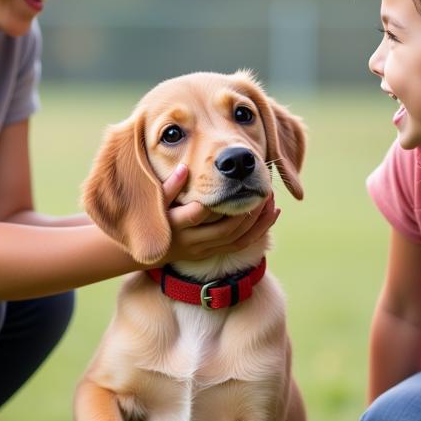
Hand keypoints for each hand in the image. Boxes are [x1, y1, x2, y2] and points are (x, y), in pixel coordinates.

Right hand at [157, 165, 279, 263]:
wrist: (148, 252)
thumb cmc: (151, 218)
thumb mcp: (153, 202)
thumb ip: (168, 187)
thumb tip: (184, 167)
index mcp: (175, 225)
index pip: (201, 213)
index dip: (219, 199)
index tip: (236, 180)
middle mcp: (191, 241)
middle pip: (226, 228)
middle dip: (247, 209)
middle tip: (262, 188)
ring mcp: (203, 250)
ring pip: (237, 238)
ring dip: (257, 220)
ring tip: (269, 197)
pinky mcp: (213, 253)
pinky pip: (241, 245)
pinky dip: (260, 230)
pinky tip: (272, 213)